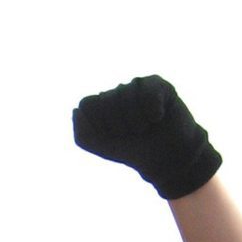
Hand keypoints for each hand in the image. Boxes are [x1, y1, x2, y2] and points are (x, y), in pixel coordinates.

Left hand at [72, 75, 221, 199]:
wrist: (165, 158)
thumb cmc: (133, 151)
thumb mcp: (102, 148)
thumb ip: (82, 135)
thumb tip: (77, 109)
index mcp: (100, 104)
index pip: (87, 104)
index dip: (99, 126)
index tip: (112, 136)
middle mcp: (117, 91)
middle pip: (106, 101)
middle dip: (119, 125)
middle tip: (132, 133)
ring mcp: (137, 85)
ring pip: (127, 97)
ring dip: (137, 121)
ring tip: (146, 127)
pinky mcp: (157, 84)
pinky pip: (149, 93)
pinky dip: (153, 112)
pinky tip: (158, 117)